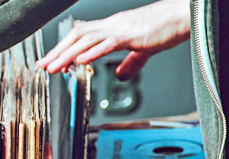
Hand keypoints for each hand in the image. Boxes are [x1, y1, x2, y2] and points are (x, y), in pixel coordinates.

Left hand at [37, 0, 190, 80]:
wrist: (185, 15)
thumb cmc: (168, 27)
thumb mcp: (144, 48)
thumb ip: (130, 62)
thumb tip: (119, 74)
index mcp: (114, 27)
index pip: (82, 36)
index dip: (64, 48)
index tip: (52, 60)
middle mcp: (113, 25)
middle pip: (77, 36)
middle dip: (58, 51)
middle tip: (44, 65)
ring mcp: (121, 28)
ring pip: (86, 40)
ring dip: (68, 54)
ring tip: (55, 67)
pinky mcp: (132, 35)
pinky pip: (107, 44)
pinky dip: (91, 52)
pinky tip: (80, 61)